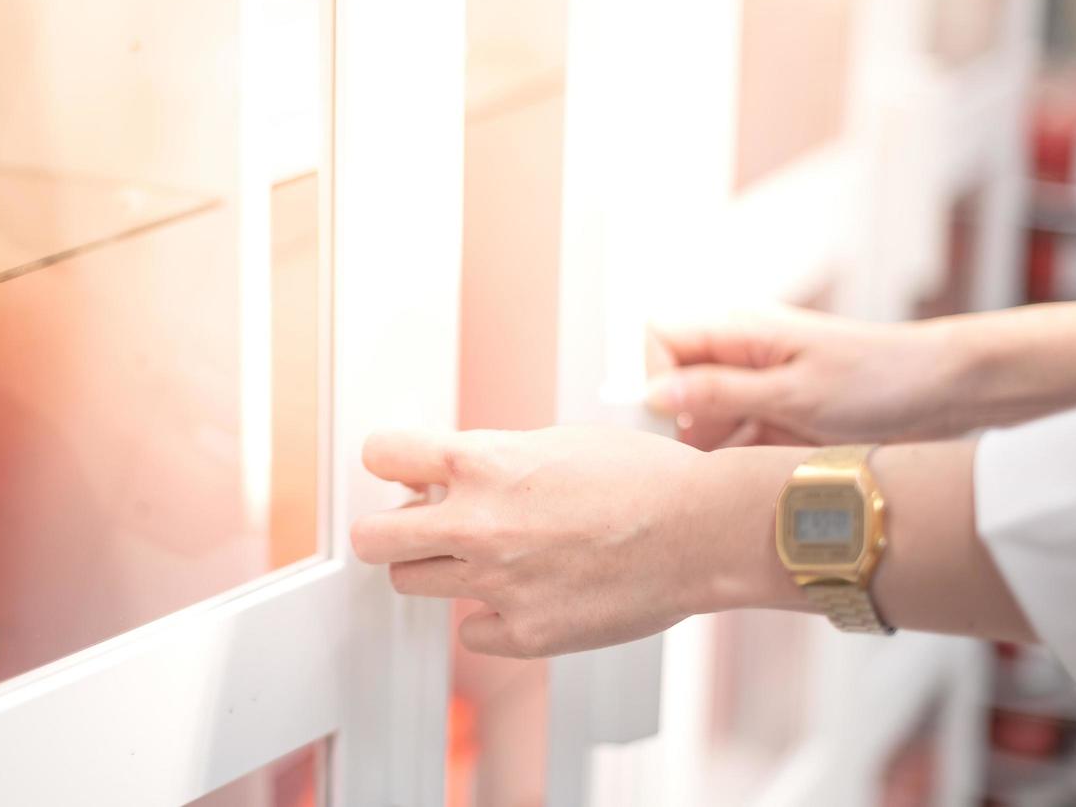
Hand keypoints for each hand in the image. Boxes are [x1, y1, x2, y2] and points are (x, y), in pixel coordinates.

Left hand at [350, 425, 758, 657]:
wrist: (701, 531)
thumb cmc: (645, 479)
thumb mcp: (557, 441)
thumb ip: (496, 458)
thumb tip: (457, 471)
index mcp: (483, 463)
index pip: (383, 454)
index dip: (388, 461)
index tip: (398, 470)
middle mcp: (478, 524)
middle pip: (374, 538)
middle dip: (388, 531)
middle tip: (412, 528)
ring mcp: (497, 583)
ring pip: (413, 584)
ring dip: (437, 570)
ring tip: (482, 558)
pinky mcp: (525, 633)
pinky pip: (473, 633)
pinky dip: (492, 619)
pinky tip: (526, 597)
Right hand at [645, 305, 960, 449]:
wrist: (949, 392)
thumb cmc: (880, 379)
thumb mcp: (793, 393)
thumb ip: (718, 392)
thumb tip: (652, 394)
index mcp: (740, 329)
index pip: (660, 338)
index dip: (654, 379)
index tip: (670, 426)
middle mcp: (742, 352)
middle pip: (677, 384)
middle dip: (679, 427)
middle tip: (698, 467)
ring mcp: (761, 384)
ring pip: (705, 419)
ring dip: (712, 451)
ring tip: (734, 480)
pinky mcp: (780, 414)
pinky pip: (739, 440)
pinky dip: (740, 463)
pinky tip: (756, 482)